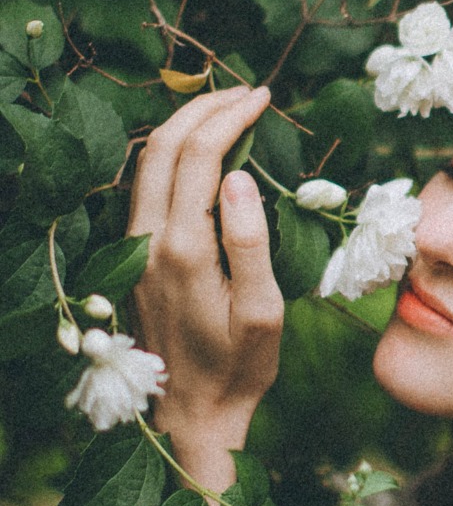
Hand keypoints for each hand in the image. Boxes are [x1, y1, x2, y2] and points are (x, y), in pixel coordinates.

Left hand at [128, 86, 281, 434]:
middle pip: (163, 146)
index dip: (231, 117)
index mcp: (184, 249)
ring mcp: (134, 249)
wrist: (190, 415)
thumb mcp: (262, 312)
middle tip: (247, 91)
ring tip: (225, 108)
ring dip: (183, 125)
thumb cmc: (240, 367)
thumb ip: (250, 242)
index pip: (200, 156)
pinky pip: (145, 186)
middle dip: (204, 107)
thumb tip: (241, 176)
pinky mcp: (133, 258)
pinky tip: (198, 151)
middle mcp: (147, 241)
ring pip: (145, 162)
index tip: (265, 97)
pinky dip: (171, 153)